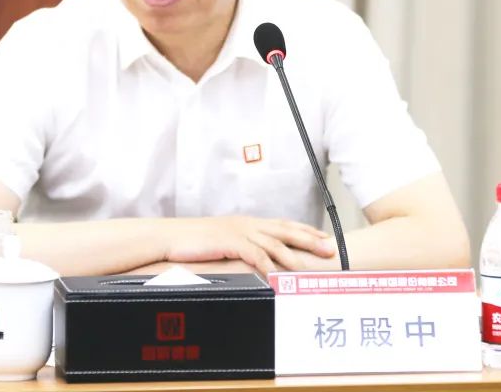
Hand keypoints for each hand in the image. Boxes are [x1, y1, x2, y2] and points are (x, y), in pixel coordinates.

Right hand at [160, 216, 337, 277]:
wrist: (170, 237)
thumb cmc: (193, 242)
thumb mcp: (221, 241)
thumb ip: (240, 246)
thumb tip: (254, 259)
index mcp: (247, 222)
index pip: (282, 224)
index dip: (304, 230)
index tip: (323, 235)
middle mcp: (247, 224)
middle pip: (285, 230)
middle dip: (310, 239)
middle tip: (330, 247)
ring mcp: (239, 231)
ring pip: (274, 243)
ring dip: (294, 256)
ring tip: (309, 268)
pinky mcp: (230, 242)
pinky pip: (255, 255)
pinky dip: (268, 266)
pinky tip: (278, 277)